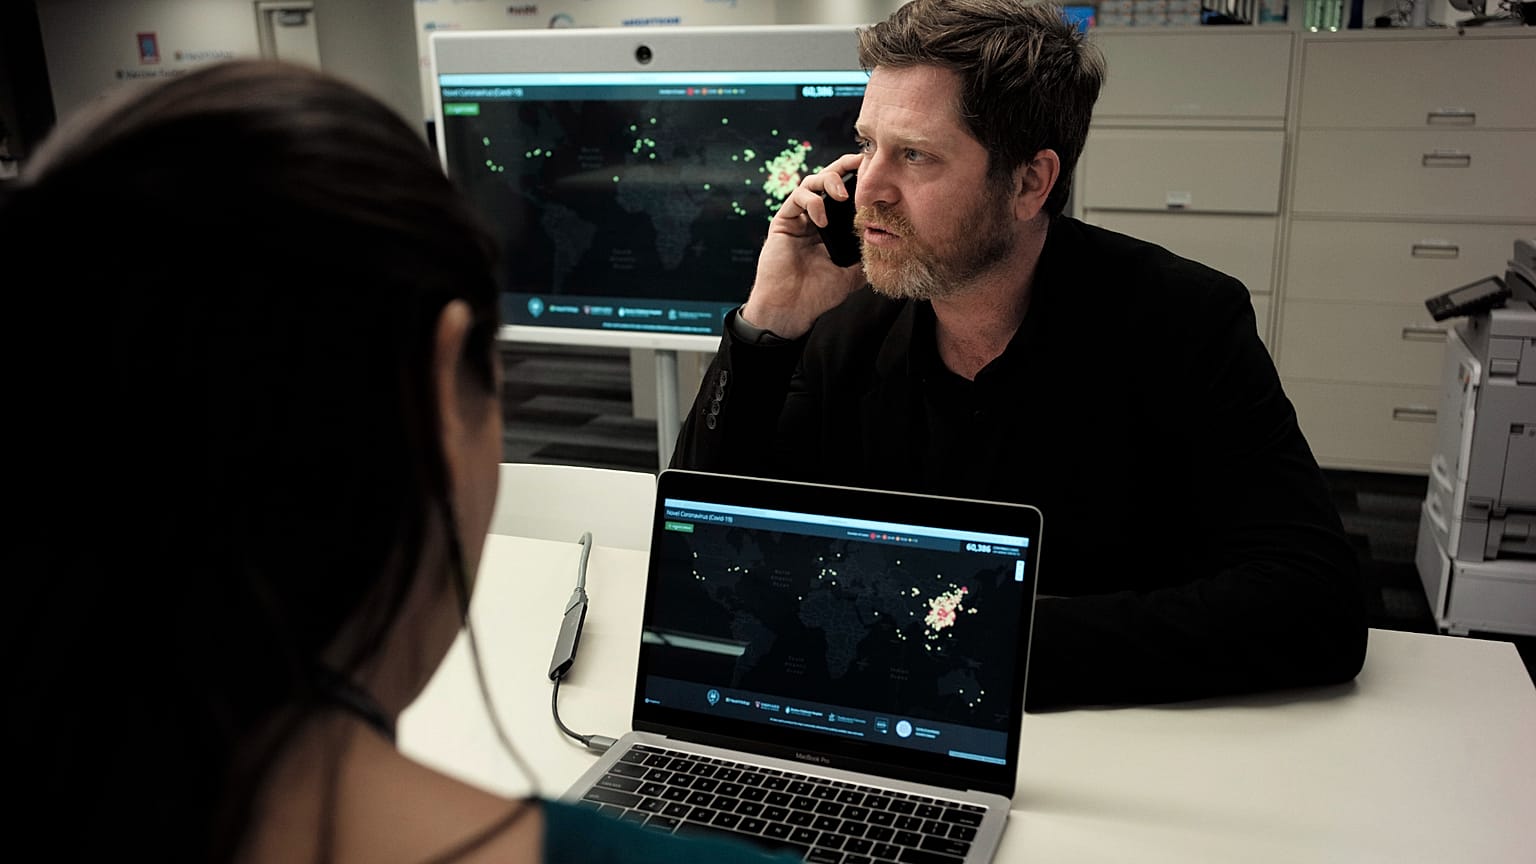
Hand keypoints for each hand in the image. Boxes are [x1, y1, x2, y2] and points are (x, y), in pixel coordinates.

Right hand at [740, 153, 866, 339]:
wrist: (793, 308)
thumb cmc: (819, 293)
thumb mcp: (854, 273)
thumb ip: (867, 254)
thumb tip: (891, 242)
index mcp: (833, 226)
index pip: (846, 193)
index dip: (859, 178)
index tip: (878, 171)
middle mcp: (815, 217)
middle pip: (828, 178)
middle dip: (844, 167)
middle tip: (861, 164)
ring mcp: (799, 217)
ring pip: (811, 181)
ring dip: (828, 181)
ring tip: (842, 195)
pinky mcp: (783, 221)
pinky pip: (797, 198)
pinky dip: (812, 203)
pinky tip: (822, 220)